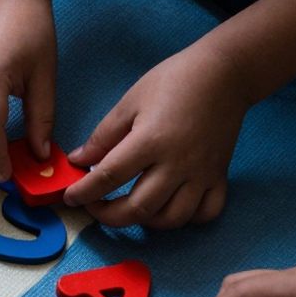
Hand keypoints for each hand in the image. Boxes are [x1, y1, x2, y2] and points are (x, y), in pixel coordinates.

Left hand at [62, 44, 245, 228]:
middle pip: (139, 209)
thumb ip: (103, 136)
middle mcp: (177, 164)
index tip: (70, 197)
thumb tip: (78, 161)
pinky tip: (169, 207)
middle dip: (109, 216)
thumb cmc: (174, 81)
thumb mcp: (130, 102)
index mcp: (150, 141)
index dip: (84, 192)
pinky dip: (186, 219)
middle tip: (95, 207)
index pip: (109, 178)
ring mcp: (201, 174)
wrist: (224, 74)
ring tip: (129, 208)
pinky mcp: (220, 176)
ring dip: (145, 222)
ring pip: (172, 219)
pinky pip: (206, 213)